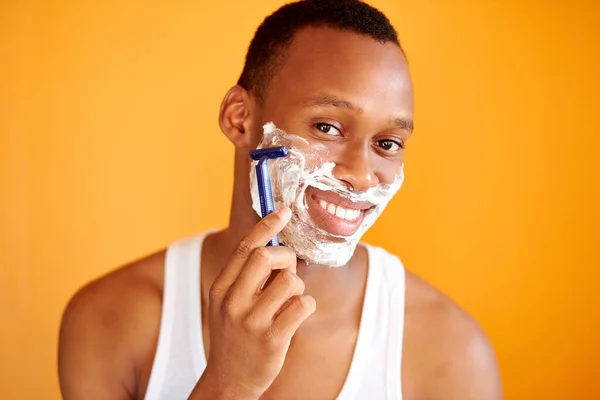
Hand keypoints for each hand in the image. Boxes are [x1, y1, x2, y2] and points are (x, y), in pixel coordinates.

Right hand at [194, 208, 315, 399]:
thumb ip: (246, 277)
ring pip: (290, 281)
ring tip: (289, 300)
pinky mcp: (272, 339)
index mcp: (221, 289)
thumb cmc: (235, 335)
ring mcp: (252, 322)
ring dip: (297, 286)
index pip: (244, 247)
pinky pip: (303, 305)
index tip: (283, 211)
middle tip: (288, 269)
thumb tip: (276, 246)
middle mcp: (233, 302)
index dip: (267, 225)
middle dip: (285, 257)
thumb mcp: (228, 304)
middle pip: (265, 257)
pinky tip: (296, 316)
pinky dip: (306, 305)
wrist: (228, 382)